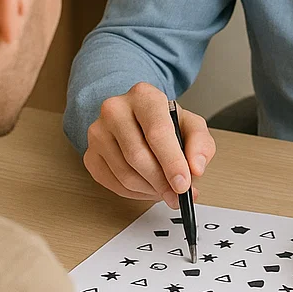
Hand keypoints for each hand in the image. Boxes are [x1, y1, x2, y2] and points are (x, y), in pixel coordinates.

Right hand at [83, 83, 215, 208]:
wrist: (137, 120)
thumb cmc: (165, 123)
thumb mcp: (191, 126)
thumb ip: (201, 145)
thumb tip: (196, 168)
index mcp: (143, 95)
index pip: (156, 131)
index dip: (171, 162)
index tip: (183, 184)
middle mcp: (115, 109)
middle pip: (138, 155)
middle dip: (161, 182)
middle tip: (178, 196)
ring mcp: (98, 132)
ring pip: (124, 173)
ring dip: (149, 190)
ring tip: (165, 189)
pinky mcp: (90, 154)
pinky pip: (112, 183)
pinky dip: (134, 193)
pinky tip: (147, 187)